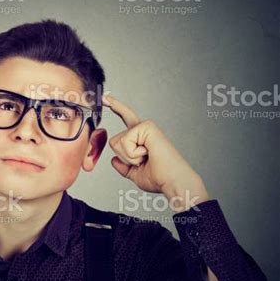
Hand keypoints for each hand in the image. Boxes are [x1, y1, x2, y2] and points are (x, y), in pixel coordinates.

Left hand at [103, 95, 208, 211]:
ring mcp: (146, 127)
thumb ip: (123, 166)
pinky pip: (125, 142)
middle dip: (124, 158)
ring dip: (129, 157)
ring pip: (118, 142)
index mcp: (141, 138)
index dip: (116, 106)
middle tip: (143, 162)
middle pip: (114, 141)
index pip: (126, 118)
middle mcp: (144, 130)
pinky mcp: (147, 127)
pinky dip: (133, 154)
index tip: (106, 97)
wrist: (173, 183)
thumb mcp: (135, 174)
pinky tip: (147, 154)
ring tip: (146, 158)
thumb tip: (114, 160)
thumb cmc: (159, 179)